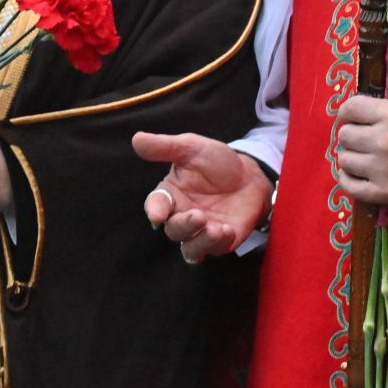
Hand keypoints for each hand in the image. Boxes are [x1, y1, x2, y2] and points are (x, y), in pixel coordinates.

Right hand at [133, 132, 271, 263]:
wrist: (251, 174)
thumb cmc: (217, 162)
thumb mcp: (192, 148)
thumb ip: (165, 146)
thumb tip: (137, 138)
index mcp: (171, 195)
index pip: (156, 206)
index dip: (155, 210)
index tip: (157, 214)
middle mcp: (182, 216)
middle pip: (173, 230)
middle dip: (183, 226)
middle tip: (198, 215)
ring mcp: (201, 231)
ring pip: (191, 249)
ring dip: (200, 242)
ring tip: (214, 228)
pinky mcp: (221, 241)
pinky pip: (215, 249)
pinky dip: (218, 243)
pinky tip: (227, 230)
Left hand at [335, 96, 387, 209]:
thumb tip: (362, 113)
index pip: (351, 108)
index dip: (346, 113)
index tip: (349, 119)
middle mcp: (383, 140)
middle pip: (344, 135)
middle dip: (350, 135)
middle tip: (360, 140)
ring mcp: (382, 169)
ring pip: (344, 160)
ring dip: (350, 157)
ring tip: (361, 158)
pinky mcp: (384, 193)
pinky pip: (349, 186)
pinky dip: (347, 179)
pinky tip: (354, 175)